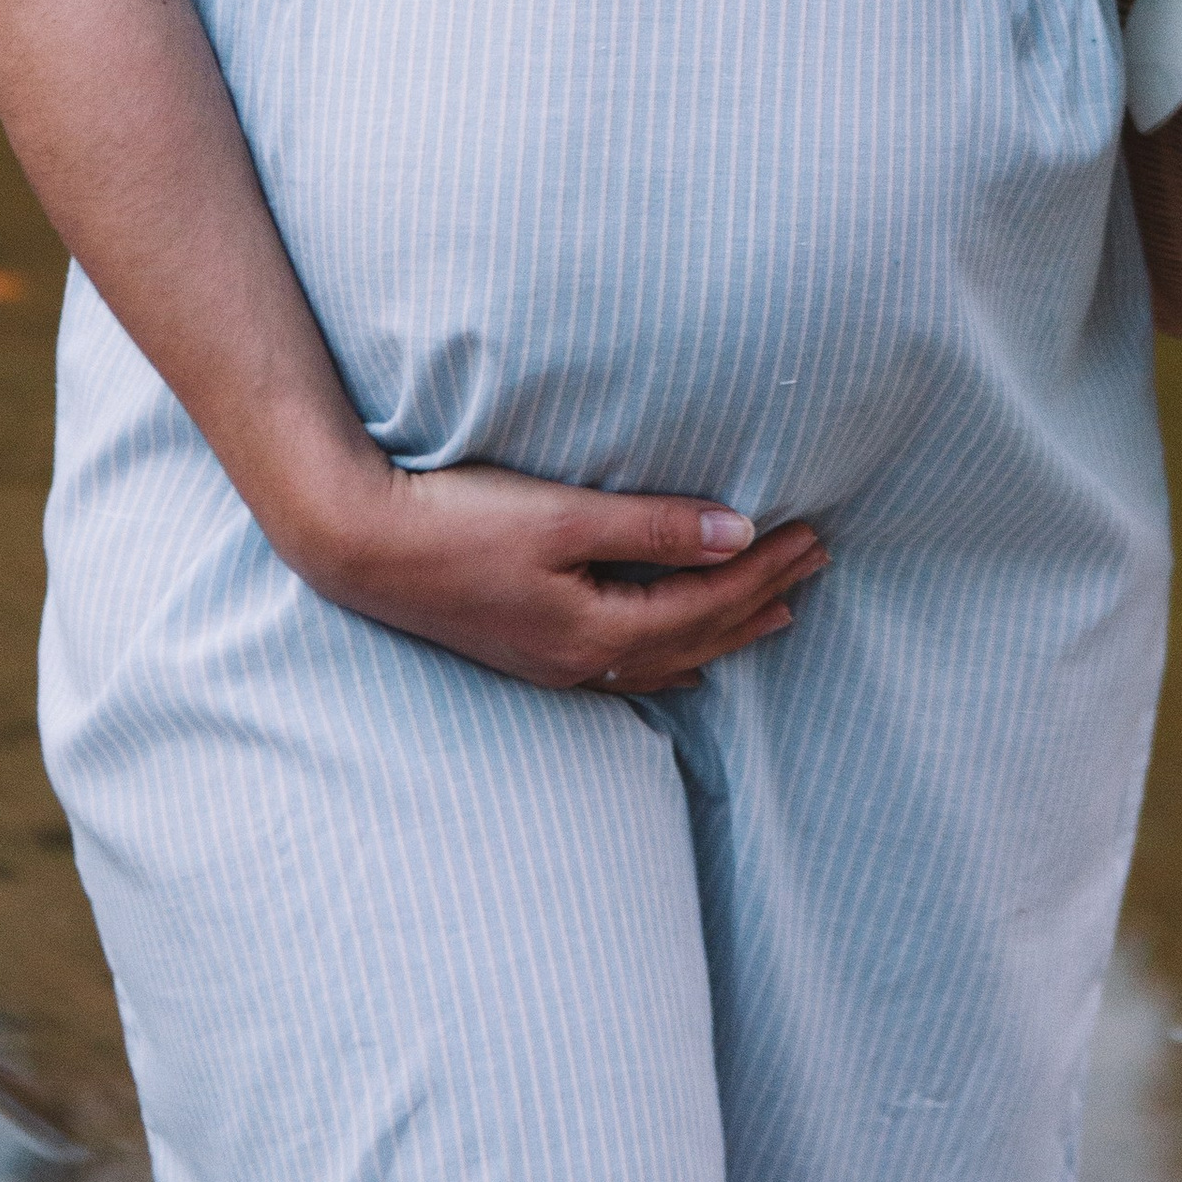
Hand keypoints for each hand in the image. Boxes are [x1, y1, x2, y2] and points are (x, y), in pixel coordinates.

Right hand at [295, 457, 830, 693]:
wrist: (364, 548)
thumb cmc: (460, 522)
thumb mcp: (564, 516)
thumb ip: (652, 527)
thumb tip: (737, 534)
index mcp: (597, 632)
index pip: (707, 605)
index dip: (765, 571)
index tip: (812, 536)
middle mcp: (583, 663)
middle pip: (696, 637)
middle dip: (760, 600)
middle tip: (817, 565)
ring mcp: (555, 665)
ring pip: (665, 656)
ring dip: (725, 630)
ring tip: (776, 613)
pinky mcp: (532, 652)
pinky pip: (628, 665)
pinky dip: (672, 652)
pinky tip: (682, 655)